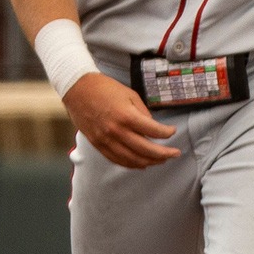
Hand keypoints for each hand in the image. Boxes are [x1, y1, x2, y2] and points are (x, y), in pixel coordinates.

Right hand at [62, 73, 179, 168]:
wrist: (78, 90)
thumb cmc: (106, 89)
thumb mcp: (131, 95)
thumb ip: (143, 113)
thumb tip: (153, 128)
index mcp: (127, 116)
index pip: (153, 131)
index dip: (167, 133)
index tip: (173, 132)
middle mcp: (116, 131)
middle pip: (145, 150)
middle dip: (164, 154)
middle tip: (176, 154)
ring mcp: (105, 140)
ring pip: (132, 159)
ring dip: (149, 162)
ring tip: (162, 160)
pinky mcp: (97, 145)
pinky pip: (117, 159)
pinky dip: (131, 164)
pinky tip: (142, 164)